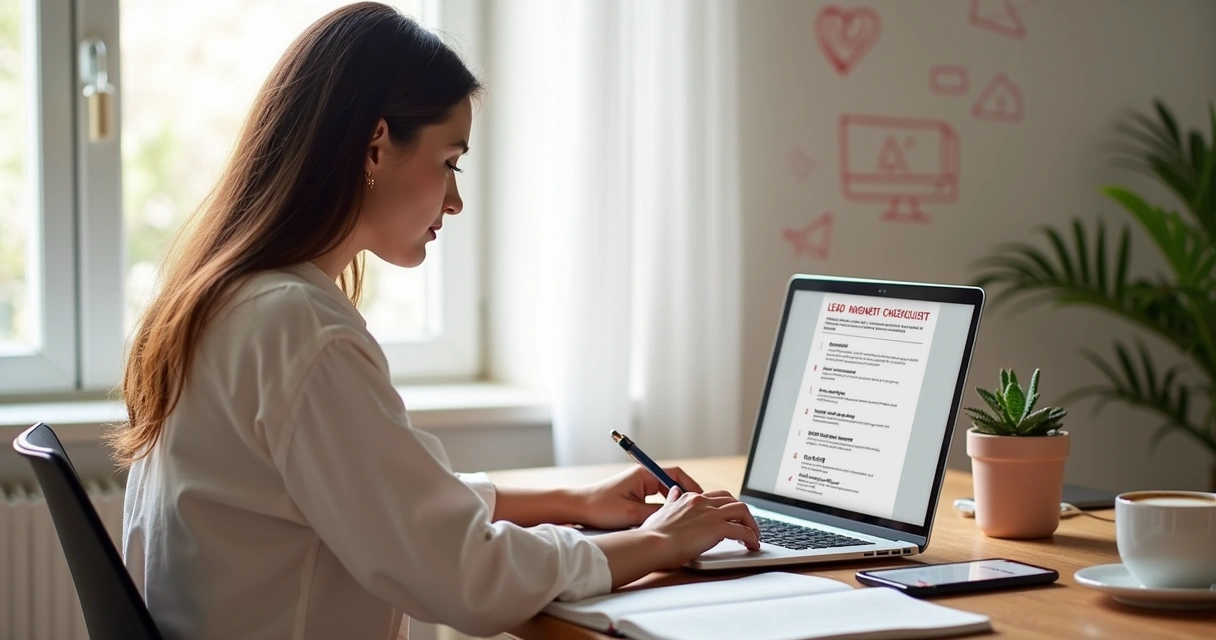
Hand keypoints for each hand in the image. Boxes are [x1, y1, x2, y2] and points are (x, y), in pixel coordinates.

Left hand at [572, 466, 703, 529]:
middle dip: (687, 495)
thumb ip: (657, 513)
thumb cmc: (600, 506)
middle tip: (699, 510)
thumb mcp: (632, 513)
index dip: (691, 486)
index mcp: (644, 474)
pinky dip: (665, 507)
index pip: (676, 475)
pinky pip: (656, 499)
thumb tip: (677, 516)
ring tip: (688, 516)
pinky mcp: (634, 495)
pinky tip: (669, 519)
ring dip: (676, 502)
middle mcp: (643, 476)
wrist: (578, 507)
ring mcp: (639, 485)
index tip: (701, 499)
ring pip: (665, 492)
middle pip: (673, 482)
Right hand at [640, 487, 760, 568]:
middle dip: (742, 512)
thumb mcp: (661, 512)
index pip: (715, 497)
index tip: (730, 518)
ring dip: (751, 523)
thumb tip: (675, 491)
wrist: (653, 544)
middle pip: (732, 500)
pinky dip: (751, 537)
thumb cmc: (653, 534)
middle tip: (745, 525)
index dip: (726, 506)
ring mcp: (711, 514)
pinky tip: (752, 545)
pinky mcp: (718, 528)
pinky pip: (743, 530)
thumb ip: (672, 501)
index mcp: (690, 498)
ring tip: (753, 536)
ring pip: (742, 510)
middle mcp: (702, 502)